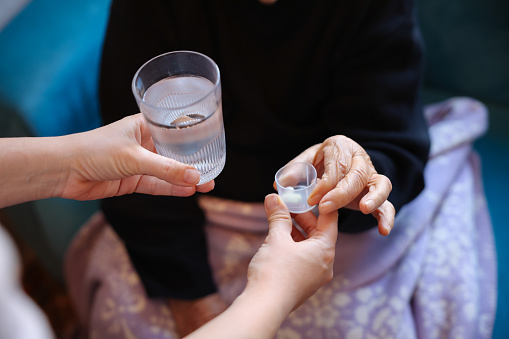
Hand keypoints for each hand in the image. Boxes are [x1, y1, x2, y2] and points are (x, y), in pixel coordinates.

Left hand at [59, 114, 213, 199]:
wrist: (63, 170)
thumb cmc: (93, 150)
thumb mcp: (134, 158)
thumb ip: (165, 169)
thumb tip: (195, 177)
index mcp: (144, 125)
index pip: (175, 129)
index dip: (194, 137)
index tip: (212, 144)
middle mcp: (144, 143)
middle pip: (174, 153)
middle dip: (193, 163)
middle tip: (213, 172)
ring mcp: (138, 163)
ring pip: (168, 171)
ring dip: (185, 179)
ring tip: (207, 184)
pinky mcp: (132, 181)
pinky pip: (156, 185)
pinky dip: (171, 188)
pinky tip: (188, 191)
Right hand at [246, 194, 337, 311]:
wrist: (264, 307)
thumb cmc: (274, 272)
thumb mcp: (276, 238)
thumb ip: (278, 216)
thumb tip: (274, 198)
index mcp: (325, 250)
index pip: (330, 219)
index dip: (320, 202)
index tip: (310, 191)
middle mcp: (325, 264)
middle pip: (319, 232)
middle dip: (302, 217)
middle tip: (287, 204)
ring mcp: (315, 276)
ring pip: (309, 246)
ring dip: (295, 231)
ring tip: (279, 219)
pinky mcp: (303, 283)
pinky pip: (303, 258)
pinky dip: (293, 245)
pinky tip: (278, 239)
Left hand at [287, 135, 394, 234]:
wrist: (341, 158)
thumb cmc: (321, 161)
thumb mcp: (307, 160)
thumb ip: (295, 171)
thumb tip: (280, 186)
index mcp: (341, 148)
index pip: (336, 167)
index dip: (324, 184)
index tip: (311, 199)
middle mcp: (360, 160)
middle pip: (357, 175)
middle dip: (342, 193)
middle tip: (325, 207)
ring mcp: (372, 176)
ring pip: (380, 184)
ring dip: (373, 198)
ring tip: (364, 209)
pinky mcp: (377, 193)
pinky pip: (387, 204)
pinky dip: (387, 216)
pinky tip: (383, 230)